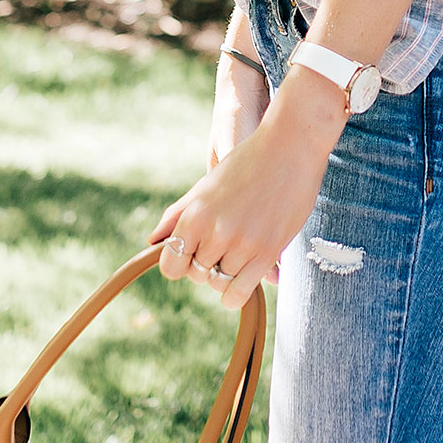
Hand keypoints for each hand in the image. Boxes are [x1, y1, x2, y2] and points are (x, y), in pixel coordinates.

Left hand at [153, 72, 345, 306]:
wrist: (290, 148)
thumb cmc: (247, 163)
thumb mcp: (206, 186)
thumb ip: (178, 215)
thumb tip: (153, 240)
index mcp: (195, 215)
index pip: (170, 264)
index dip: (178, 263)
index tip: (190, 256)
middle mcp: (215, 232)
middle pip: (196, 274)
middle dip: (205, 265)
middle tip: (221, 247)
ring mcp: (242, 244)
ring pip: (219, 283)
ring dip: (226, 274)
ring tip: (238, 253)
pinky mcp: (267, 252)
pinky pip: (240, 292)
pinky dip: (236, 294)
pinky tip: (242, 280)